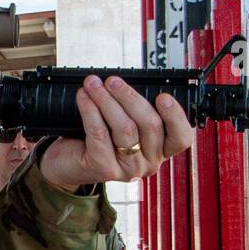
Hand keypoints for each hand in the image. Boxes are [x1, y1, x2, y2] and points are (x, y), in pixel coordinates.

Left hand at [40, 76, 193, 189]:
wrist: (66, 163)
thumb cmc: (98, 138)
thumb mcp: (122, 122)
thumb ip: (133, 108)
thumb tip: (126, 82)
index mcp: (160, 149)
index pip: (181, 137)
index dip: (176, 116)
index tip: (163, 96)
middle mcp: (149, 162)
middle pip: (150, 125)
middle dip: (130, 97)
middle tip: (112, 81)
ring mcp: (128, 168)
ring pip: (125, 128)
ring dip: (107, 100)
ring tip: (93, 84)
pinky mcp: (104, 168)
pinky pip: (100, 133)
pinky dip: (91, 110)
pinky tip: (84, 97)